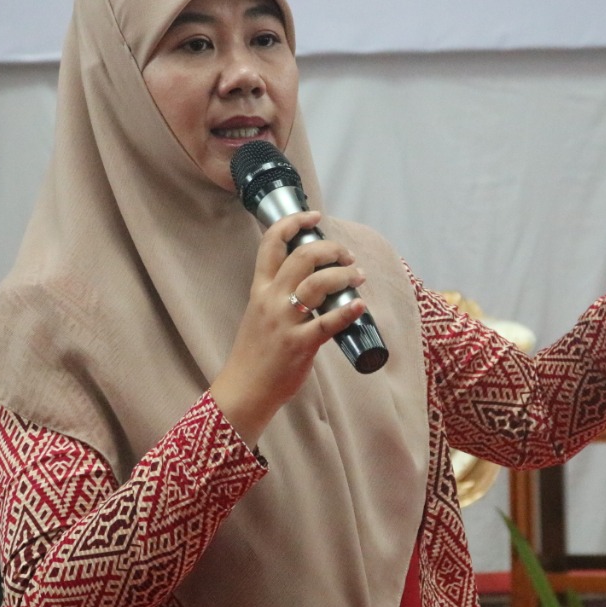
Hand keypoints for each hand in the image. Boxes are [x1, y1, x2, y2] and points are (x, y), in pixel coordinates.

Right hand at [209, 211, 368, 444]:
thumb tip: (313, 283)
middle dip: (329, 249)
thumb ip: (280, 296)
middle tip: (346, 255)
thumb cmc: (255, 354)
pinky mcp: (300, 344)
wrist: (244, 389)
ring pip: (317, 284)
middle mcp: (271, 300)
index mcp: (260, 290)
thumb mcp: (260, 315)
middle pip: (301, 257)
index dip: (293, 223)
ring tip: (358, 275)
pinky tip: (361, 305)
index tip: (313, 216)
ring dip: (343, 275)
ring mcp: (285, 322)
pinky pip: (328, 323)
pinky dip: (348, 311)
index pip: (271, 244)